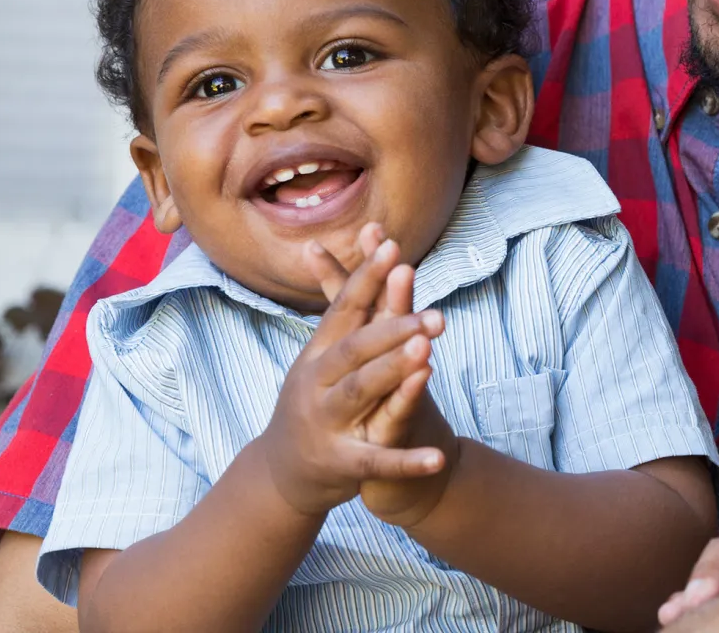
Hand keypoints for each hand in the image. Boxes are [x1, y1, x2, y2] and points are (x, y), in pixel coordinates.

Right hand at [303, 224, 461, 527]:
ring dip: (393, 372)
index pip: (344, 309)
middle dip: (393, 328)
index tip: (394, 246)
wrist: (282, 473)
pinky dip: (407, 461)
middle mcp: (317, 384)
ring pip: (361, 392)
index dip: (367, 277)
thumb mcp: (324, 357)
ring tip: (427, 356)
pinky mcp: (342, 464)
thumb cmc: (316, 401)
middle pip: (355, 349)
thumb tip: (345, 247)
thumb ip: (348, 312)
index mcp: (317, 354)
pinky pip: (378, 461)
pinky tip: (437, 458)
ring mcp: (327, 424)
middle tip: (434, 313)